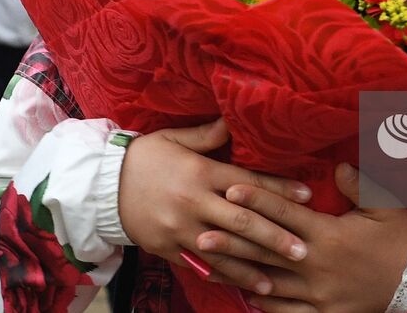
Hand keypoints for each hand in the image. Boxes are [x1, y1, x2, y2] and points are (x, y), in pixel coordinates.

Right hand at [118, 119, 313, 298]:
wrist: (99, 185)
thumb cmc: (143, 157)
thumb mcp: (173, 138)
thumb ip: (207, 135)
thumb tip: (235, 120)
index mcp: (200, 171)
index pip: (248, 181)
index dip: (279, 189)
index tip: (307, 197)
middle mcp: (194, 202)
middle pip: (243, 220)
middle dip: (275, 236)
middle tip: (303, 249)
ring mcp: (180, 228)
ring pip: (224, 250)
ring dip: (252, 265)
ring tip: (279, 279)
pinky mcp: (167, 248)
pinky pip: (199, 265)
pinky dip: (221, 275)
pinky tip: (241, 285)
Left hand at [218, 163, 406, 312]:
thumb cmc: (402, 239)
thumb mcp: (387, 204)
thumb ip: (360, 183)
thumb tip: (336, 165)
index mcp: (329, 234)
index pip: (285, 214)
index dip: (257, 200)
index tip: (230, 189)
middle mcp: (316, 265)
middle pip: (266, 251)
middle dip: (232, 241)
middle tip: (200, 233)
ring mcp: (318, 294)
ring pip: (269, 283)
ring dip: (238, 273)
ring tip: (210, 266)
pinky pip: (287, 312)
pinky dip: (264, 305)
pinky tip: (245, 295)